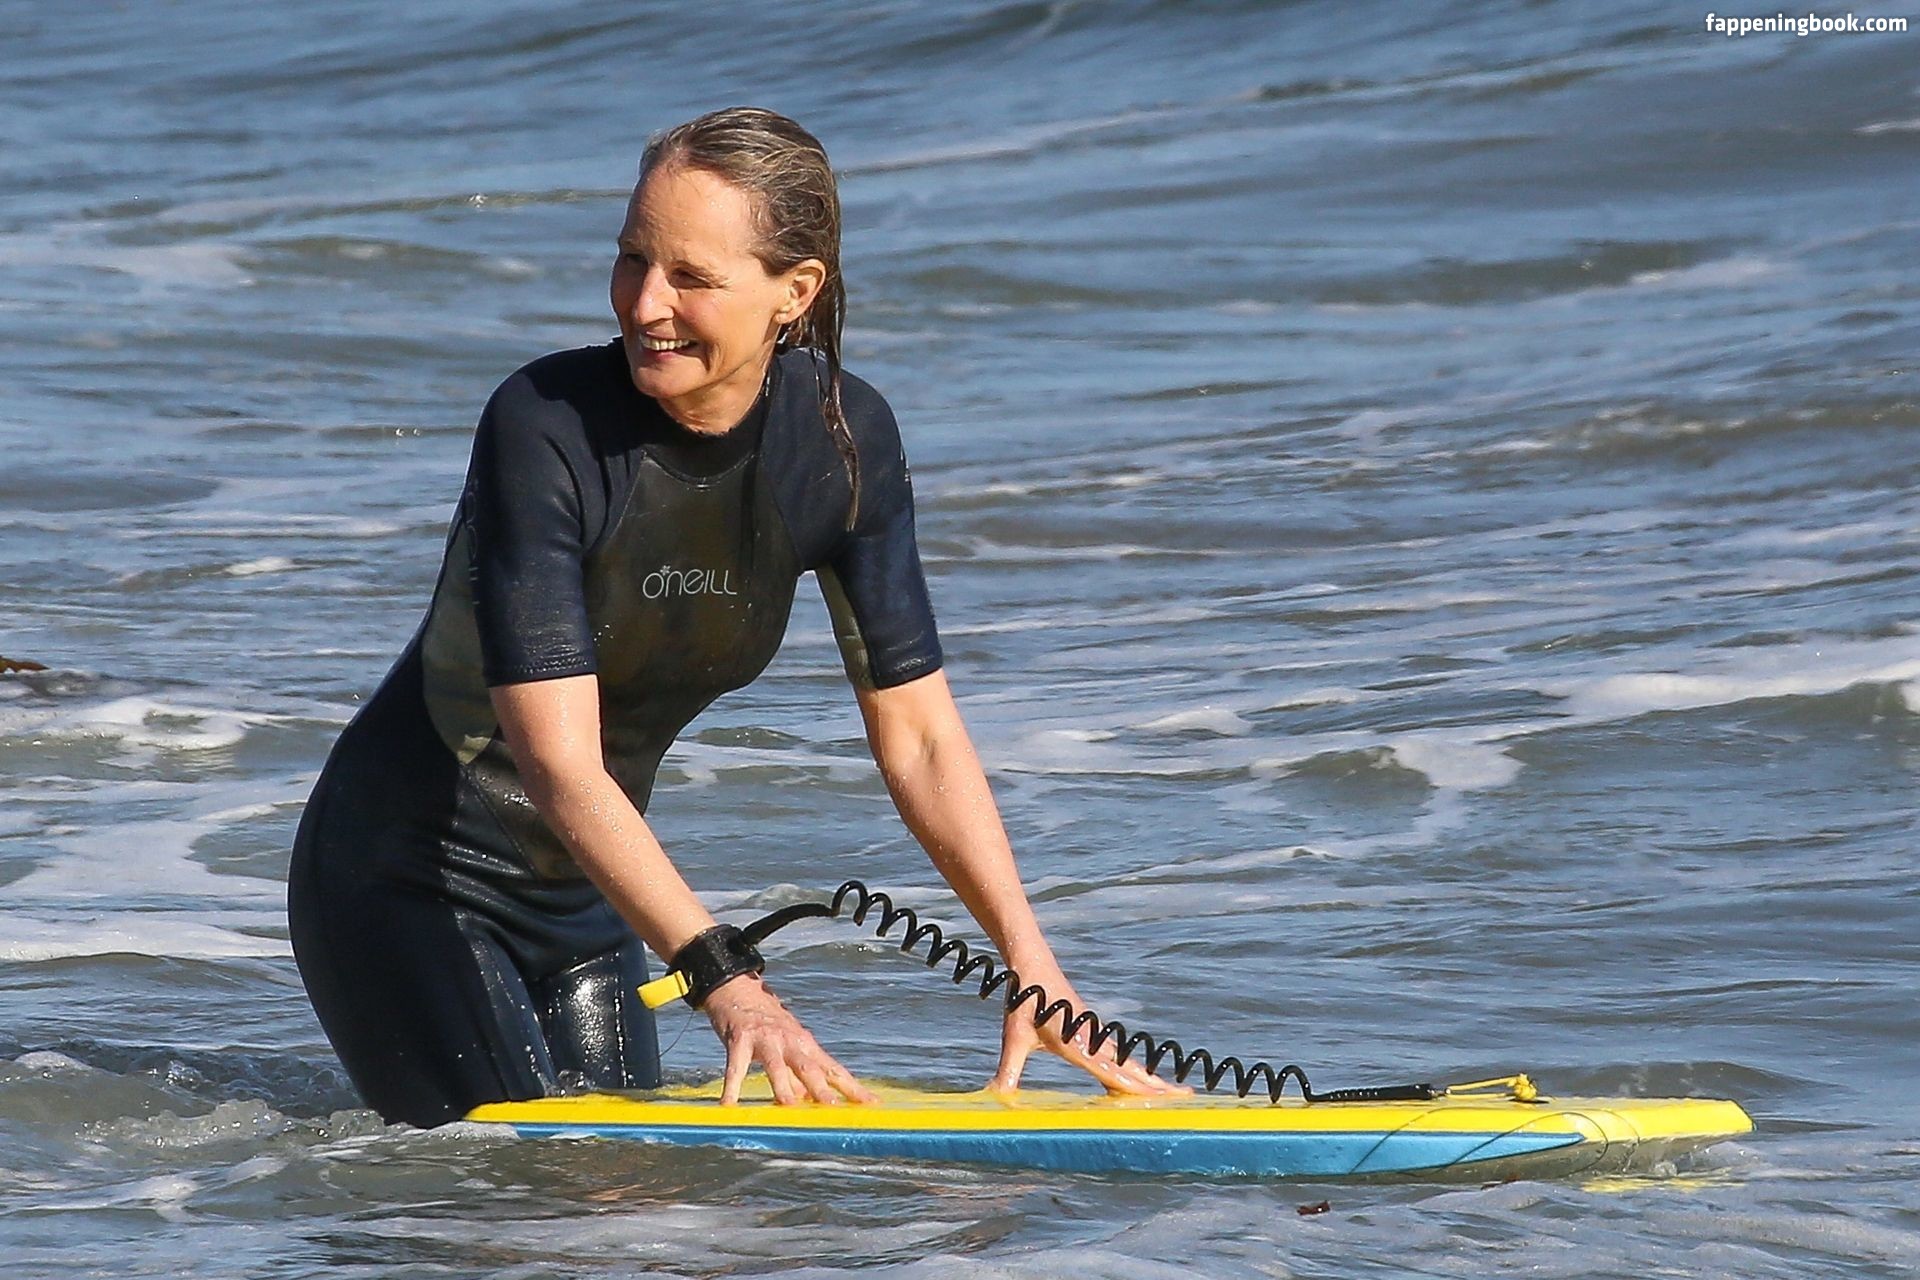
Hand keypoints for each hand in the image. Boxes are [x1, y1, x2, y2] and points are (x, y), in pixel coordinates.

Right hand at [702, 975, 876, 1105]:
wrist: (738, 988)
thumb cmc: (766, 1022)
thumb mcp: (787, 1046)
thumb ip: (799, 1074)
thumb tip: (812, 1102)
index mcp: (806, 1044)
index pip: (834, 1069)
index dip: (852, 1087)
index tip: (871, 1103)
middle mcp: (790, 1040)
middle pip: (810, 1068)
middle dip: (823, 1089)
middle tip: (835, 1109)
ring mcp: (766, 1038)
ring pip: (776, 1065)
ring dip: (783, 1085)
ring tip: (789, 1106)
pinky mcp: (740, 1039)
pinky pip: (735, 1066)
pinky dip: (732, 1086)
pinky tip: (728, 1105)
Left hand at [986, 960, 1190, 1097]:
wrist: (1032, 963)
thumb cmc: (1025, 1000)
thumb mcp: (1014, 1038)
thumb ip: (1008, 1071)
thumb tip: (995, 1097)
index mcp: (1079, 1045)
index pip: (1113, 1074)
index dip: (1137, 1090)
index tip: (1162, 1100)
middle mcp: (1093, 1041)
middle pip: (1132, 1069)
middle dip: (1158, 1086)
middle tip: (1188, 1099)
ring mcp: (1096, 1034)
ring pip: (1128, 1062)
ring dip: (1150, 1078)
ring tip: (1172, 1093)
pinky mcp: (1092, 1030)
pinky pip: (1119, 1054)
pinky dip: (1134, 1069)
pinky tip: (1138, 1077)